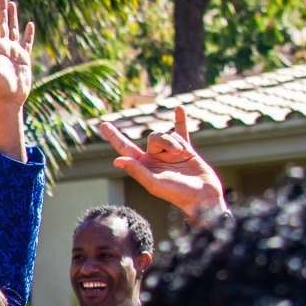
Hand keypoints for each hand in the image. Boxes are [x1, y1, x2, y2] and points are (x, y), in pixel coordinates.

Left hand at [0, 0, 35, 157]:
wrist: (9, 100)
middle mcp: (3, 47)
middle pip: (2, 24)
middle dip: (1, 10)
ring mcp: (14, 52)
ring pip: (13, 30)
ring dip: (12, 17)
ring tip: (12, 4)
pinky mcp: (24, 58)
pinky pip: (27, 42)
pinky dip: (28, 33)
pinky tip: (30, 25)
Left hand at [93, 105, 225, 218]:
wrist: (203, 196)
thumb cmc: (177, 194)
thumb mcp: (154, 184)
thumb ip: (137, 171)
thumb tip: (117, 160)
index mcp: (144, 165)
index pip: (125, 148)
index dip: (114, 137)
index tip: (103, 124)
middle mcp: (155, 158)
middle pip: (153, 137)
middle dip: (165, 141)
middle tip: (177, 154)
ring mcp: (170, 153)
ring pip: (168, 135)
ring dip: (175, 142)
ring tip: (182, 154)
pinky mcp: (186, 150)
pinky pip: (181, 131)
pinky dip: (180, 120)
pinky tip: (179, 109)